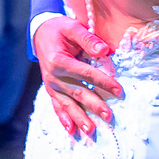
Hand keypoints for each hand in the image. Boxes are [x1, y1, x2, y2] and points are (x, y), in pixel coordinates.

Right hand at [33, 16, 122, 136]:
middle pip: (77, 92)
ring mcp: (51, 85)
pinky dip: (64, 119)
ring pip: (67, 104)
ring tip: (91, 130)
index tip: (119, 90)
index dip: (103, 82)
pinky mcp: (50, 90)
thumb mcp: (72, 27)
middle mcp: (53, 76)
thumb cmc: (59, 29)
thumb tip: (105, 51)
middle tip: (109, 116)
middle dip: (94, 105)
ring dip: (79, 118)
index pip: (85, 73)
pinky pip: (57, 106)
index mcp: (59, 60)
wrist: (40, 33)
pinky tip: (71, 131)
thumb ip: (88, 39)